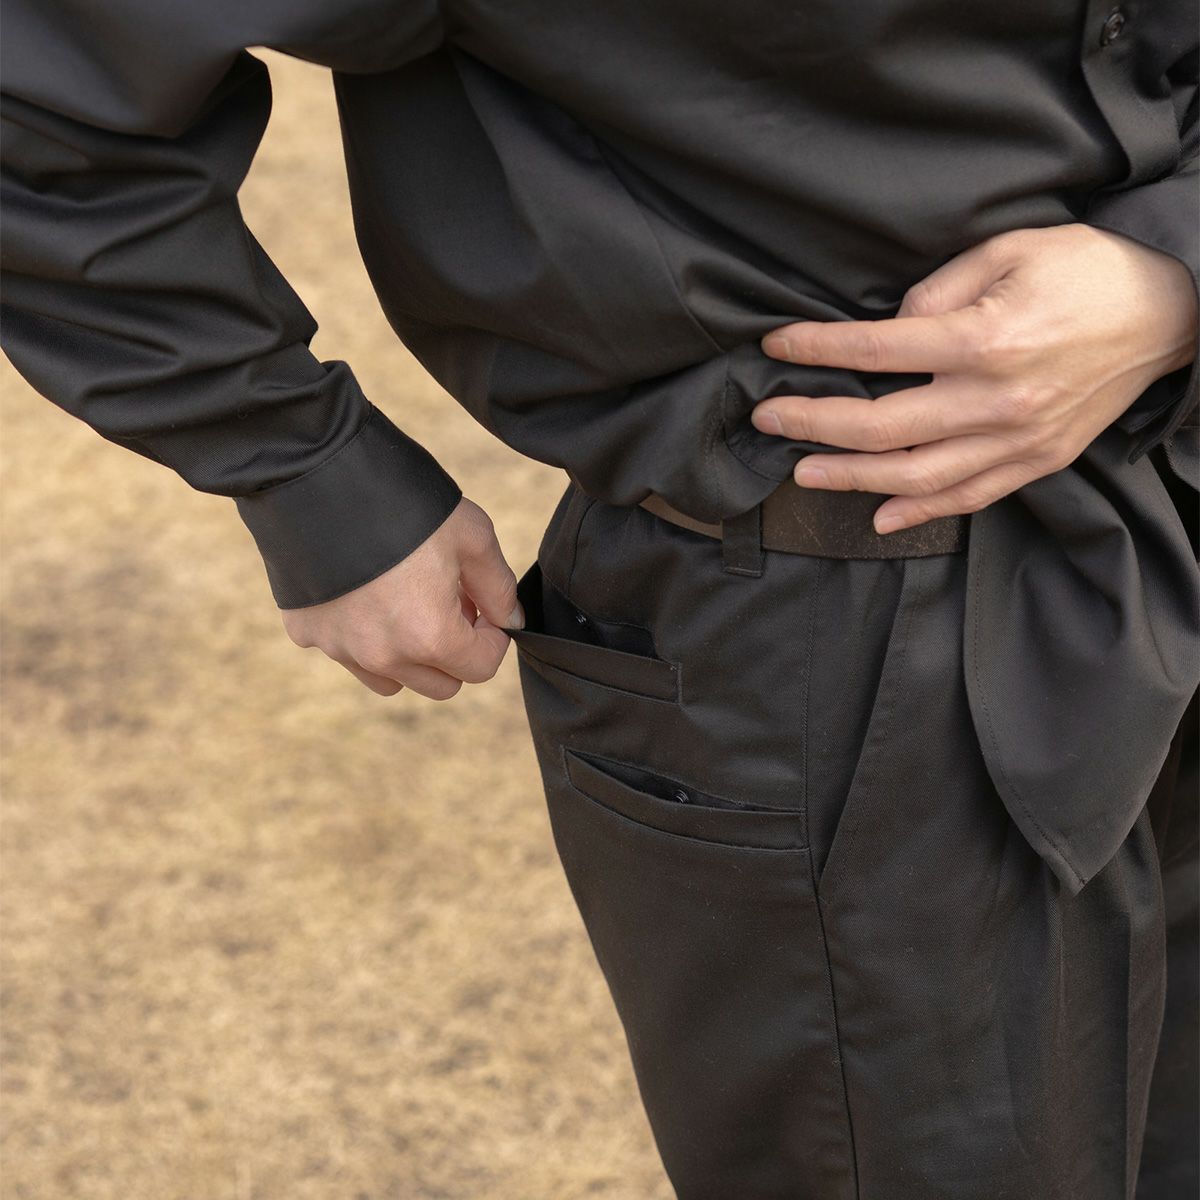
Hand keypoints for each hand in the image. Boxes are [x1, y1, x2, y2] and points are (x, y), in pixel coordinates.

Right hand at [280, 496, 523, 698]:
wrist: (320, 474)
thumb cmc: (405, 503)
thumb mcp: (471, 536)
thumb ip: (498, 587)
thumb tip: (511, 620)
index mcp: (429, 636)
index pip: (481, 668)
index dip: (492, 638)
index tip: (483, 608)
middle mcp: (383, 656)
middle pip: (440, 685)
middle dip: (454, 651)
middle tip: (449, 603)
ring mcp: (340, 648)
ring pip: (392, 679)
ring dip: (408, 654)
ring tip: (406, 601)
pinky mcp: (306, 633)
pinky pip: (346, 653)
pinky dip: (361, 635)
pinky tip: (362, 590)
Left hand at [752, 223, 1198, 532]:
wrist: (1170, 314)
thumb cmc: (1088, 273)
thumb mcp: (1012, 249)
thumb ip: (940, 290)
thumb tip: (889, 329)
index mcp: (985, 339)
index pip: (876, 350)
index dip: (816, 348)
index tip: (776, 346)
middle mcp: (996, 400)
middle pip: (880, 426)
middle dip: (812, 422)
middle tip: (768, 417)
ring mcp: (1018, 440)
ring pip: (915, 476)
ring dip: (850, 478)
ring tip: (803, 471)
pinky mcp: (1037, 461)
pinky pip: (970, 498)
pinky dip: (921, 512)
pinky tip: (879, 516)